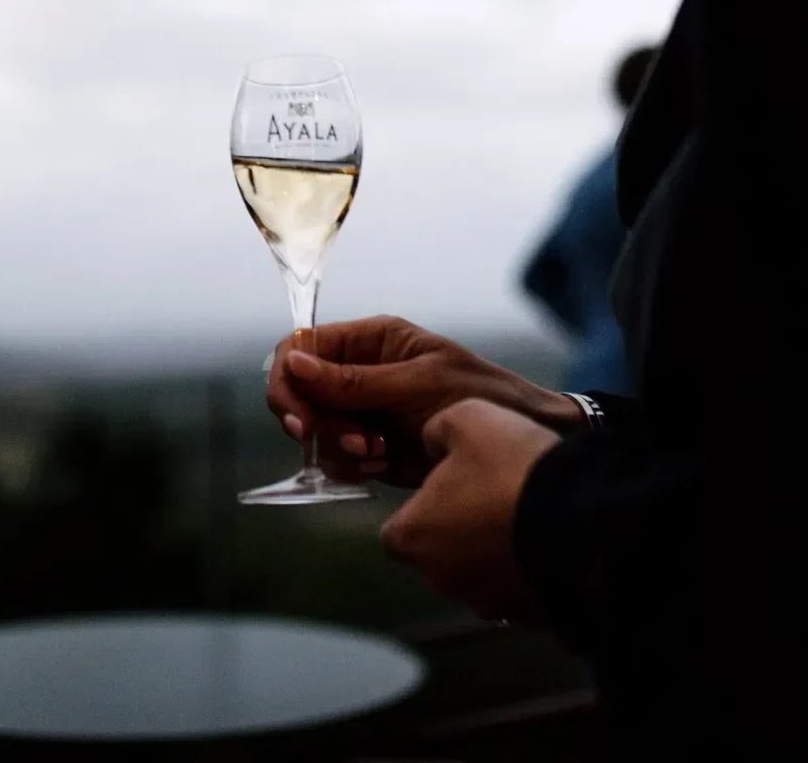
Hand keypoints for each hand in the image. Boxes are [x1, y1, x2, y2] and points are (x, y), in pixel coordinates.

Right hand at [265, 316, 582, 486]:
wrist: (519, 447)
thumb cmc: (481, 398)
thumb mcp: (417, 385)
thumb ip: (354, 381)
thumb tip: (294, 363)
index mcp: (371, 339)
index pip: (301, 348)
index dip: (289, 382)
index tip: (300, 421)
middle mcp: (359, 370)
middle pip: (300, 393)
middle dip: (319, 423)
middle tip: (356, 444)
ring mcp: (363, 410)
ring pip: (315, 431)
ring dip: (341, 448)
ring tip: (381, 452)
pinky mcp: (370, 446)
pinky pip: (336, 458)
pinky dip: (352, 467)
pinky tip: (384, 465)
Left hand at [381, 398, 560, 622]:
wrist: (582, 519)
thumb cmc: (510, 467)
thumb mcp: (465, 418)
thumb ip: (436, 431)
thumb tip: (432, 445)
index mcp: (412, 538)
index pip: (397, 531)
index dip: (423, 507)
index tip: (450, 486)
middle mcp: (440, 579)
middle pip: (438, 554)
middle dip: (459, 530)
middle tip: (492, 496)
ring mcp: (485, 603)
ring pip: (479, 574)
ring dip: (493, 552)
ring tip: (524, 516)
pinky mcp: (525, 615)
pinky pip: (516, 590)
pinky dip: (525, 569)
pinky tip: (546, 540)